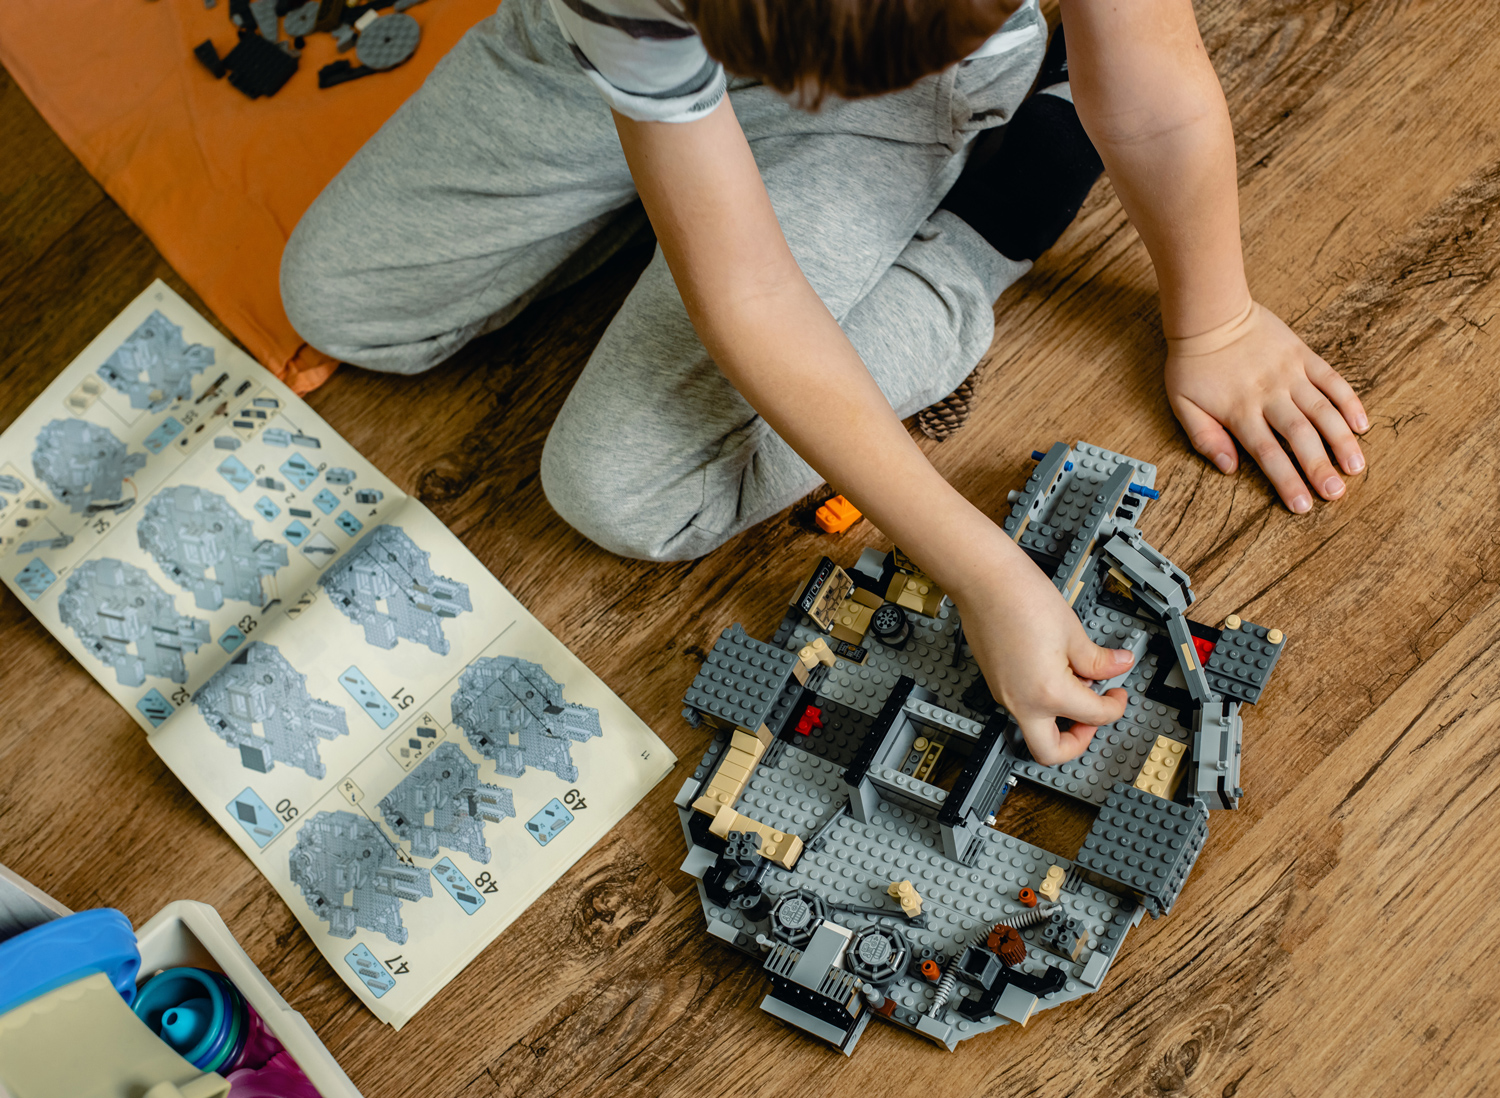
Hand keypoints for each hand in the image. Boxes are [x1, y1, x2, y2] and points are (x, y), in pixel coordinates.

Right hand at [953, 551, 1132, 764]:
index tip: (1118, 693)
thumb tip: (1118, 667)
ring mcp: (1005, 695)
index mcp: (1048, 692)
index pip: (1093, 715)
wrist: (983, 580)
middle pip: (1050, 752)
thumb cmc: (1020, 598)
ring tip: (1076, 681)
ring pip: (1035, 728)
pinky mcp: (997, 684)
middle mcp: (1021, 702)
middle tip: (1092, 718)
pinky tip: (1055, 670)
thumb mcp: (1073, 631)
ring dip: (1060, 716)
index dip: (1114, 706)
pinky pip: (1023, 706)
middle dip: (1077, 742)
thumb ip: (1098, 660)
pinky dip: (1044, 700)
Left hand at [1164, 301, 1368, 512]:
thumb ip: (1205, 438)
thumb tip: (1229, 468)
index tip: (1303, 506)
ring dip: (1342, 440)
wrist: (1211, 313)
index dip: (1287, 481)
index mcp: (1240, 411)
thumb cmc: (1193, 363)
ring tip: (1356, 466)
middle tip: (1337, 493)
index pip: (1267, 454)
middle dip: (1320, 467)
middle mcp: (1269, 395)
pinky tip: (1362, 423)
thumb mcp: (1183, 405)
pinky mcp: (1304, 356)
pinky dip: (1350, 401)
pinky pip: (1332, 380)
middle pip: (1300, 436)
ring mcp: (1290, 374)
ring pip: (1323, 410)